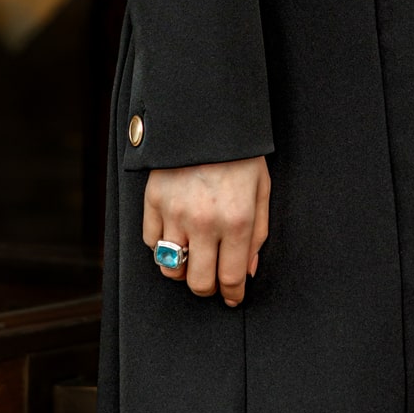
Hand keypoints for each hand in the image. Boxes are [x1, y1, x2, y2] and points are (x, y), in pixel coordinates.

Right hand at [143, 157, 270, 305]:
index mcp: (237, 220)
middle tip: (213, 279)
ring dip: (182, 269)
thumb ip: (257, 233)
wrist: (206, 115)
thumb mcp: (261, 188)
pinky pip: (151, 242)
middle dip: (207, 287)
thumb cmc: (240, 152)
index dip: (232, 294)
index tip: (232, 298)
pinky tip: (175, 233)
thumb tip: (246, 271)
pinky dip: (162, 245)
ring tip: (192, 257)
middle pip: (198, 282)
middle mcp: (205, 222)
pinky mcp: (153, 201)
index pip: (230, 277)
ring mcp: (175, 212)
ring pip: (170, 268)